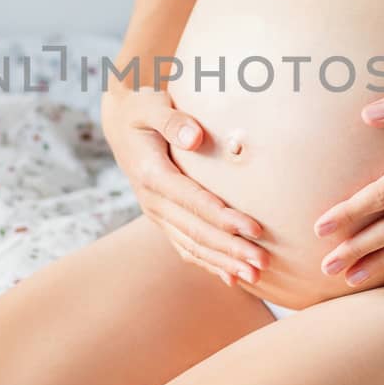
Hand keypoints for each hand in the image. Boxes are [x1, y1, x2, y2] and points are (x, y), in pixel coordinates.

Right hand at [101, 87, 268, 286]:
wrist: (120, 123)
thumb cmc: (142, 109)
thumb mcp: (152, 106)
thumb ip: (173, 121)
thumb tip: (195, 138)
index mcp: (152, 174)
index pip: (193, 201)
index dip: (224, 218)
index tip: (255, 229)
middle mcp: (152, 200)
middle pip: (196, 231)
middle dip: (231, 249)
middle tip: (263, 262)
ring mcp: (157, 213)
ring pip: (192, 245)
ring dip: (224, 262)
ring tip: (255, 276)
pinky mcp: (163, 218)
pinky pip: (185, 247)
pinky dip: (208, 264)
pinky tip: (232, 278)